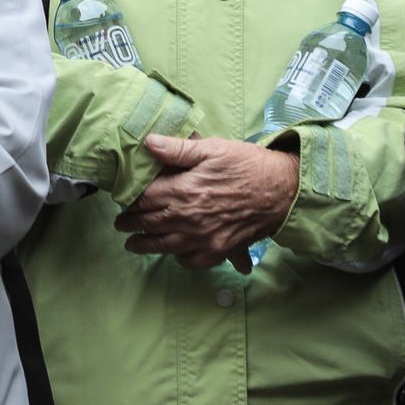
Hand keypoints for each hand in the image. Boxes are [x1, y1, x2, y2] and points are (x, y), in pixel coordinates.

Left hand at [113, 135, 298, 270]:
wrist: (284, 190)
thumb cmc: (248, 165)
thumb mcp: (213, 149)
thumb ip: (178, 149)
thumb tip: (148, 143)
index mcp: (184, 191)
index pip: (144, 199)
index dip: (129, 201)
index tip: (121, 201)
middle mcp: (189, 218)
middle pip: (151, 224)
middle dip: (131, 225)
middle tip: (120, 225)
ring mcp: (204, 238)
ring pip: (166, 245)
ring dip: (146, 245)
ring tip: (133, 244)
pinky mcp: (220, 250)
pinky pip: (193, 261)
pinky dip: (180, 258)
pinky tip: (174, 253)